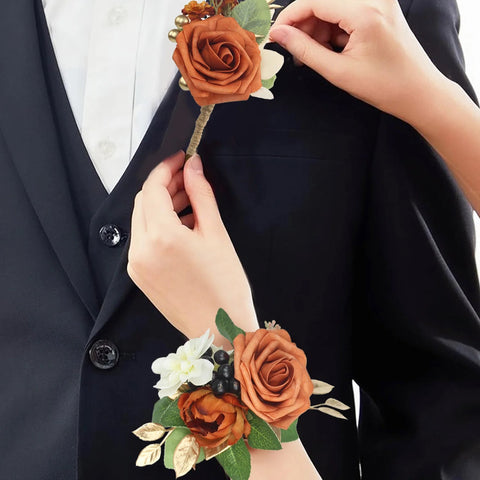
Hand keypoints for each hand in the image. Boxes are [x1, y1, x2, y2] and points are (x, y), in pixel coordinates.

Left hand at [127, 151, 257, 345]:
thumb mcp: (217, 234)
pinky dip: (158, 226)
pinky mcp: (139, 275)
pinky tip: (182, 227)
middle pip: (144, 202)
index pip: (154, 188)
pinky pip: (143, 240)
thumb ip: (201, 195)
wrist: (219, 330)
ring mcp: (137, 264)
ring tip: (189, 203)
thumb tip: (194, 167)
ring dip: (161, 205)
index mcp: (161, 237)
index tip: (181, 159)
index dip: (167, 168)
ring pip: (142, 220)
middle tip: (189, 179)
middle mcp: (141, 250)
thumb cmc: (225, 287)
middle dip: (164, 185)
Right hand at [270, 0, 445, 123]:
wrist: (419, 92)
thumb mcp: (338, 71)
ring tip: (312, 56)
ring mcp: (379, 1)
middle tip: (295, 52)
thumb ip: (305, 50)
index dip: (289, 17)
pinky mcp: (381, 8)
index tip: (275, 36)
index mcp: (364, 11)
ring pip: (333, 6)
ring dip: (317, 28)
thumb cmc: (383, 86)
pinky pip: (347, 11)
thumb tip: (279, 35)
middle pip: (323, 1)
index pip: (314, 0)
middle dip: (304, 25)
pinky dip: (333, 29)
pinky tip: (329, 50)